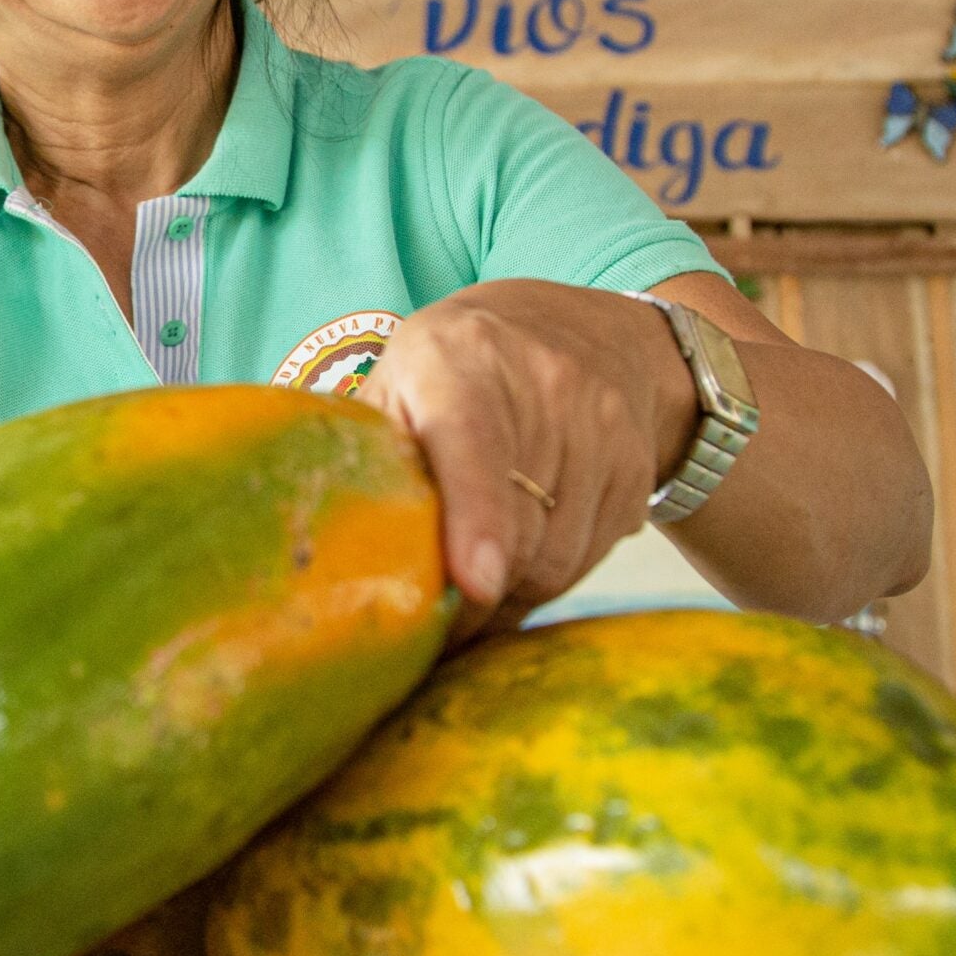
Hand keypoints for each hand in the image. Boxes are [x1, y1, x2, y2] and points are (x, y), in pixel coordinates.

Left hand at [353, 281, 694, 642]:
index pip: (472, 442)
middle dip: (475, 597)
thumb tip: (320, 537)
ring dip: (512, 593)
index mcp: (457, 360)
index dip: (476, 516)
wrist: (574, 328)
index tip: (475, 583)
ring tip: (475, 588)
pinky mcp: (635, 463)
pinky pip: (592, 555)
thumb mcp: (398, 382)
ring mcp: (601, 422)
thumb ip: (367, 450)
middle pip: (521, 525)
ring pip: (559, 555)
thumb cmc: (455, 367)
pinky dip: (551, 576)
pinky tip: (521, 559)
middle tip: (438, 627)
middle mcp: (543, 382)